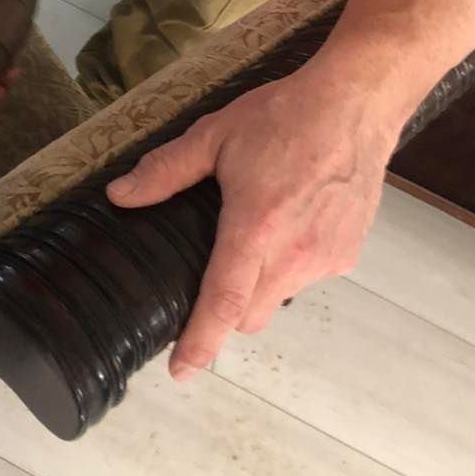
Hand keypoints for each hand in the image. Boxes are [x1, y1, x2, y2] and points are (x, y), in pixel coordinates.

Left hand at [106, 63, 402, 381]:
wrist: (353, 105)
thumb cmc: (284, 117)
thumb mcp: (214, 136)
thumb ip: (165, 171)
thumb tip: (121, 196)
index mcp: (256, 227)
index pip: (224, 301)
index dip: (201, 341)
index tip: (181, 370)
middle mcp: (295, 253)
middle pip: (249, 315)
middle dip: (226, 309)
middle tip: (211, 266)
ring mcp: (326, 258)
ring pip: (279, 298)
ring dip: (259, 284)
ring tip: (255, 231)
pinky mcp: (348, 254)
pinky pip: (307, 278)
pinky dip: (289, 266)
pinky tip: (287, 223)